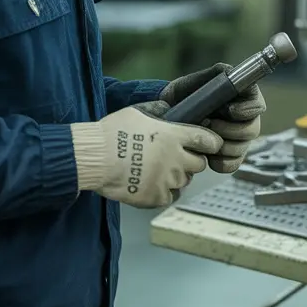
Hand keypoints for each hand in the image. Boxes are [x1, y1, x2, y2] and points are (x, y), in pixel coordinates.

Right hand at [70, 105, 221, 208]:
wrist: (95, 158)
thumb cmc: (113, 132)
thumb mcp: (137, 112)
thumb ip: (158, 110)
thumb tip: (169, 109)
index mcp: (175, 136)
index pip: (208, 141)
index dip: (211, 143)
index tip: (209, 145)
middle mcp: (176, 159)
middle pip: (199, 164)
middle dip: (191, 161)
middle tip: (175, 158)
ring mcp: (167, 180)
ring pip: (184, 181)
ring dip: (176, 177)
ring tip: (157, 171)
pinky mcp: (155, 197)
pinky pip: (169, 197)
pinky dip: (163, 192)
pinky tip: (149, 184)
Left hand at [159, 64, 264, 173]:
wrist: (169, 113)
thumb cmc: (185, 93)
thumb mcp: (199, 80)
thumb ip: (217, 74)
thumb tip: (229, 72)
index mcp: (243, 98)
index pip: (258, 105)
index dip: (247, 110)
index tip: (229, 110)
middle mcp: (245, 120)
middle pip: (252, 130)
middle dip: (229, 130)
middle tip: (208, 124)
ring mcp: (238, 140)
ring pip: (241, 149)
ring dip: (221, 146)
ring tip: (203, 137)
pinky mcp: (229, 156)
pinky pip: (232, 164)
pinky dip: (219, 162)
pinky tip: (206, 155)